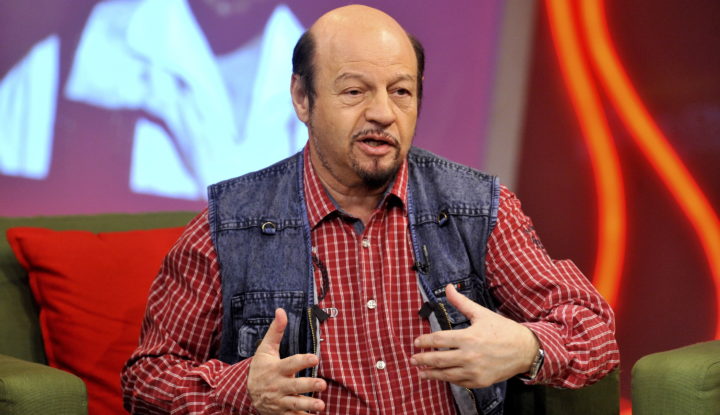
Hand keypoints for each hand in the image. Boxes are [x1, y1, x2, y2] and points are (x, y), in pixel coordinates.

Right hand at [247, 308, 326, 413]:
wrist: (246, 392)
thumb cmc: (261, 367)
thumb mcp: (265, 349)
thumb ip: (276, 331)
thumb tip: (281, 310)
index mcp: (276, 369)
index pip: (290, 364)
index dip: (302, 361)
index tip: (315, 357)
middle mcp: (277, 386)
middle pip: (294, 386)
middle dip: (308, 385)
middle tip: (322, 384)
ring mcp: (279, 401)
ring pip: (294, 403)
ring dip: (308, 405)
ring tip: (321, 405)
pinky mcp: (281, 412)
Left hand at [410, 284, 538, 387]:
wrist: (525, 350)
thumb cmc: (503, 330)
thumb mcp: (481, 313)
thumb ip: (461, 303)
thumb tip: (448, 287)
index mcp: (468, 337)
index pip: (439, 340)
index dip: (424, 342)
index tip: (416, 342)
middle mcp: (469, 356)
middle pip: (438, 359)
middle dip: (423, 360)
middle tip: (413, 359)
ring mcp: (474, 371)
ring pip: (446, 374)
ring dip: (431, 373)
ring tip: (421, 372)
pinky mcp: (480, 381)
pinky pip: (459, 382)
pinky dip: (447, 379)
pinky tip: (440, 377)